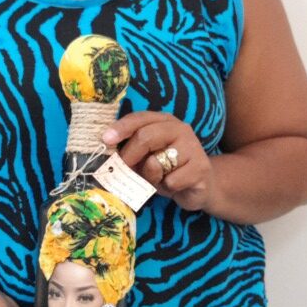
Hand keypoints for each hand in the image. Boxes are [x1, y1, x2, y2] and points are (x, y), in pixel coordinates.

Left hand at [102, 111, 217, 212]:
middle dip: (129, 156)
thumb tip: (111, 158)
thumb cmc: (167, 171)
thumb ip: (132, 152)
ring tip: (158, 179)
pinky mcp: (200, 167)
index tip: (106, 140)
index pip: (139, 118)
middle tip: (122, 170)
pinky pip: (171, 181)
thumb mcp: (146, 158)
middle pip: (145, 137)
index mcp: (164, 121)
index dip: (121, 128)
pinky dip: (167, 188)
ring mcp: (193, 147)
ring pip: (156, 163)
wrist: (200, 186)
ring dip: (150, 177)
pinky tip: (175, 186)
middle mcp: (180, 129)